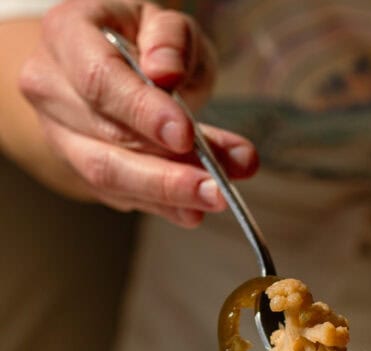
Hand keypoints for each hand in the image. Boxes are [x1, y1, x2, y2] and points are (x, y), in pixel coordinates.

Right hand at [19, 0, 258, 223]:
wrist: (111, 61)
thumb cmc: (139, 39)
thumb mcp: (162, 22)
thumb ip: (171, 40)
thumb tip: (167, 72)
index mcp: (65, 35)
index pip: (98, 81)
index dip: (142, 112)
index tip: (185, 136)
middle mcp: (52, 89)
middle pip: (104, 146)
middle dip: (165, 174)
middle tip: (215, 186)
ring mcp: (61, 136)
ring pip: (110, 179)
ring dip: (167, 196)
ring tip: (213, 198)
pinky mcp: (81, 171)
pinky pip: (122, 196)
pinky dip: (163, 205)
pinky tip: (194, 207)